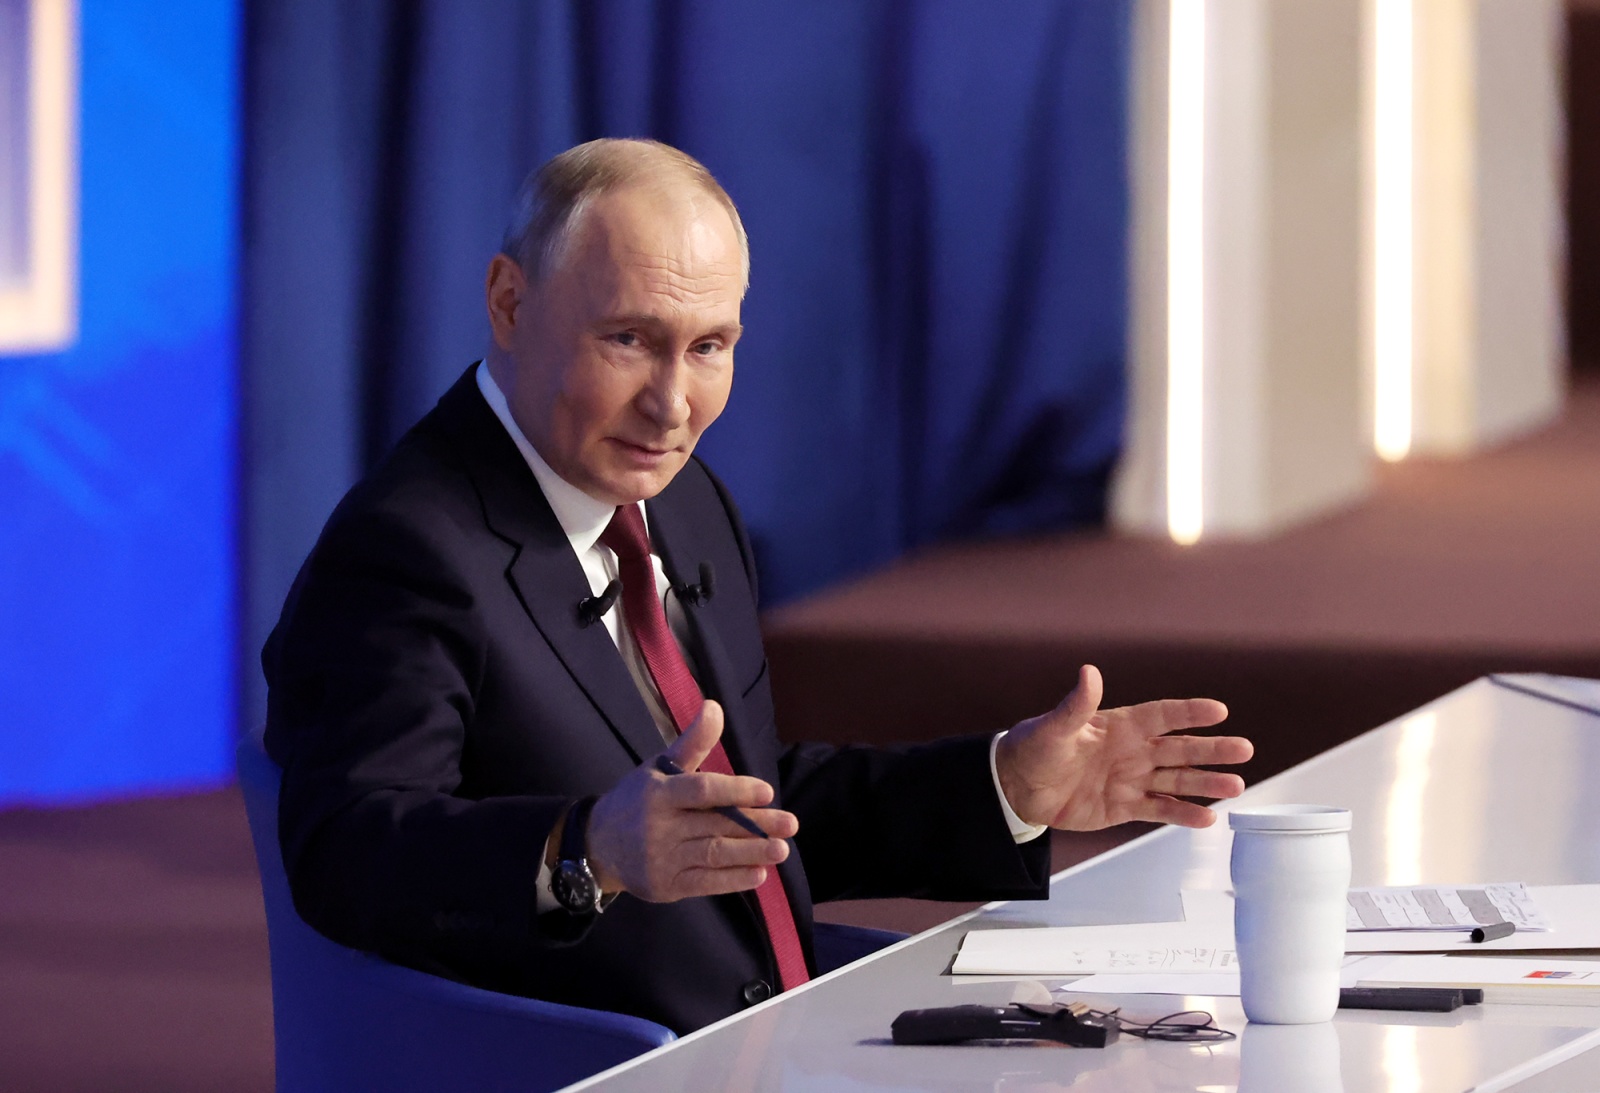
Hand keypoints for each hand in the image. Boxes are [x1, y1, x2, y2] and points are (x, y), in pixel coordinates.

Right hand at [585, 700, 798, 901]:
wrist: (597, 846)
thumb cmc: (637, 801)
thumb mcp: (658, 768)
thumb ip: (692, 743)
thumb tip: (715, 707)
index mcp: (659, 793)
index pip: (702, 790)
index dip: (735, 790)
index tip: (767, 792)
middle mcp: (659, 827)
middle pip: (715, 825)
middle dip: (756, 825)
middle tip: (790, 824)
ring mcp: (661, 859)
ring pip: (713, 855)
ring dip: (751, 853)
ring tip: (781, 850)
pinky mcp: (665, 887)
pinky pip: (704, 883)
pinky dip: (733, 880)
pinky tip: (759, 873)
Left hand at [994, 665, 1252, 830]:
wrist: (1017, 787)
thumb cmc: (1033, 748)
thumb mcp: (1053, 726)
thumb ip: (1076, 705)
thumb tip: (1089, 671)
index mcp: (1120, 725)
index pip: (1163, 715)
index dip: (1189, 713)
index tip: (1219, 711)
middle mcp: (1133, 751)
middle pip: (1181, 749)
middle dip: (1212, 749)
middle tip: (1244, 750)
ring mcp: (1131, 780)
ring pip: (1177, 781)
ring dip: (1206, 783)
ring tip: (1235, 786)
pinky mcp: (1124, 807)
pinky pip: (1160, 809)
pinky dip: (1183, 814)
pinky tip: (1207, 817)